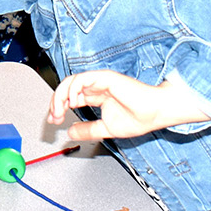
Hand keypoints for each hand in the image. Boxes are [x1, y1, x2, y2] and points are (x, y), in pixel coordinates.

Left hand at [49, 70, 210, 140]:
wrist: (157, 112)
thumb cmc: (140, 118)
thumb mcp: (106, 129)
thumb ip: (88, 130)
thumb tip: (70, 132)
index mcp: (96, 97)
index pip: (70, 98)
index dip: (58, 108)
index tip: (54, 121)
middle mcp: (96, 87)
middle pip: (66, 89)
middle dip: (55, 103)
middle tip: (54, 117)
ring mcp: (99, 81)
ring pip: (70, 81)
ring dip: (60, 96)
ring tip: (59, 110)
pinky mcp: (104, 77)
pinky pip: (81, 79)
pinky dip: (72, 89)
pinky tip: (72, 102)